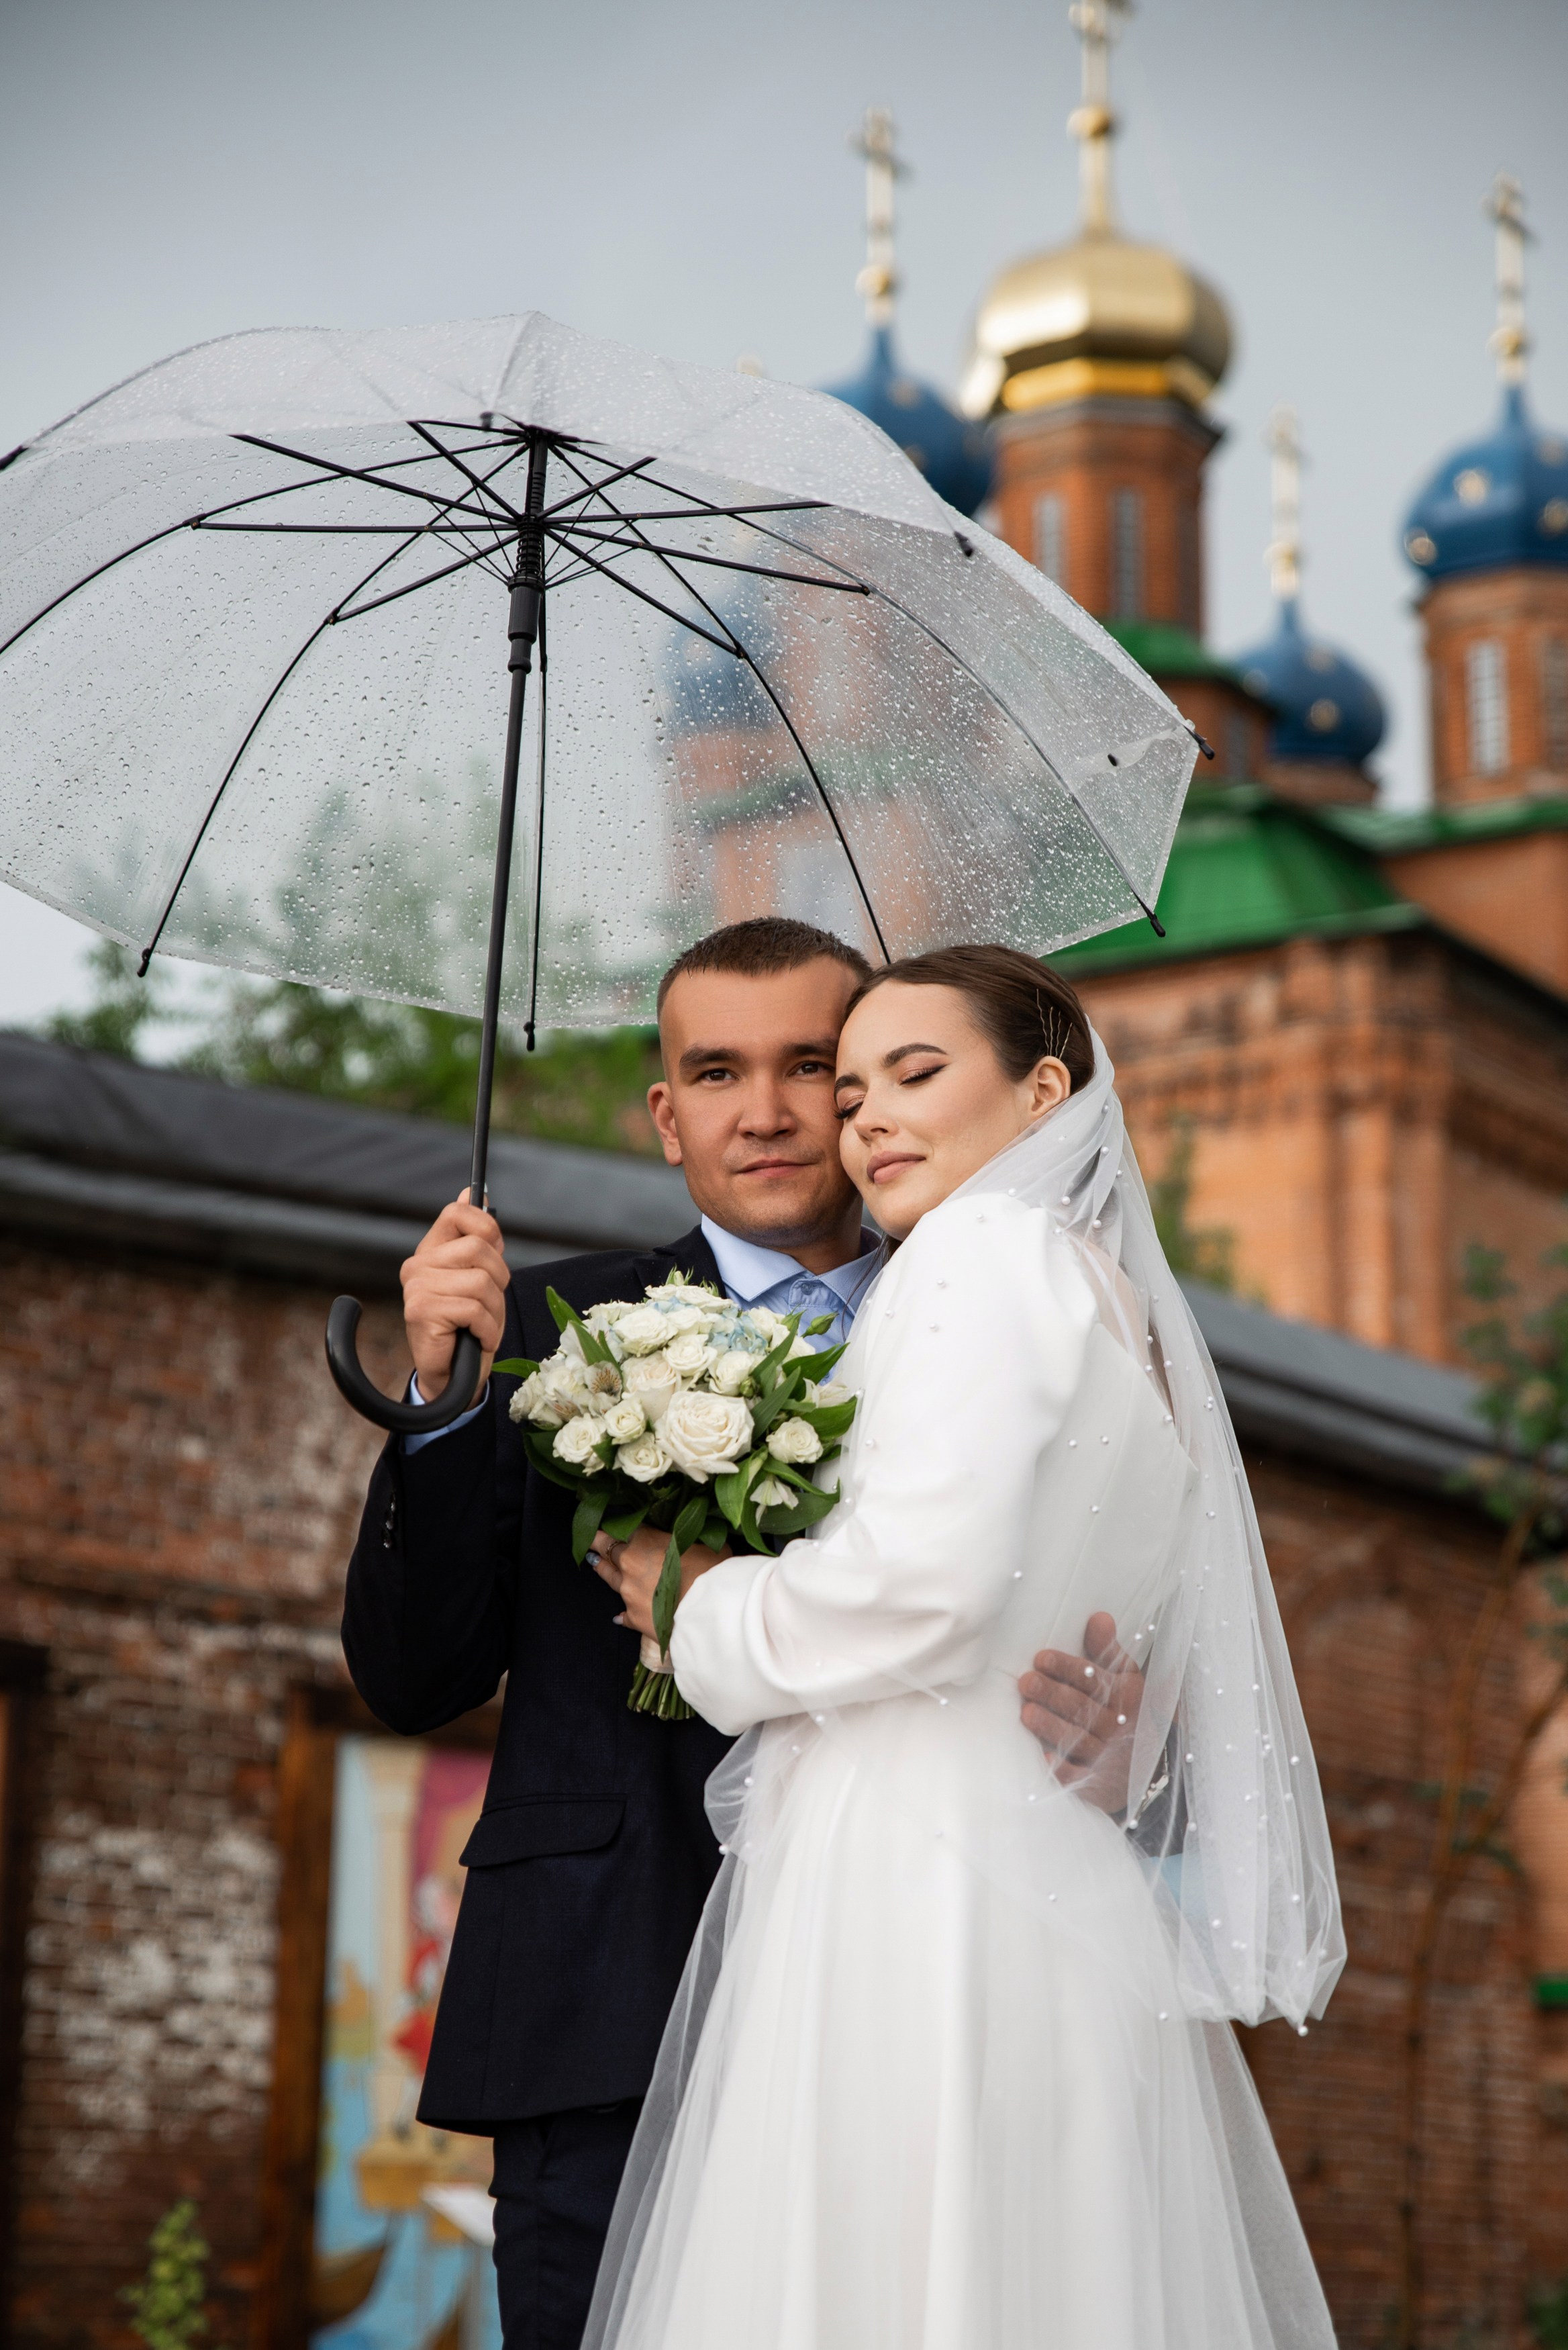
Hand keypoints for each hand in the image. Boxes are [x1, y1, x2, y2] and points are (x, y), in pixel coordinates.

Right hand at [400, 1196, 510, 1402]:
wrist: (452, 1376)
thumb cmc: (469, 1328)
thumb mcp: (482, 1279)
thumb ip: (479, 1239)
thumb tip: (474, 1190)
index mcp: (431, 1251)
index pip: (458, 1212)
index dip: (487, 1227)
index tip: (494, 1250)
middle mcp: (417, 1265)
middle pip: (479, 1247)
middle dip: (499, 1278)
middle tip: (489, 1305)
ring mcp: (417, 1288)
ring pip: (481, 1281)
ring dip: (494, 1309)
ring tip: (481, 1326)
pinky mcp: (421, 1311)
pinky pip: (474, 1309)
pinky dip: (487, 1329)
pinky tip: (476, 1339)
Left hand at [589, 1527, 730, 1640]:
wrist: (708, 1612)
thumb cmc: (711, 1571)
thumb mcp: (703, 1544)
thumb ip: (689, 1540)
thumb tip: (692, 1541)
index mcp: (644, 1541)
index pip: (627, 1527)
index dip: (623, 1526)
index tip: (617, 1524)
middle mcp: (629, 1564)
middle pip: (607, 1549)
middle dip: (599, 1542)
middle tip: (591, 1537)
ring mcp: (628, 1592)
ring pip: (608, 1577)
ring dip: (602, 1568)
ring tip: (594, 1563)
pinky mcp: (633, 1617)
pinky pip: (623, 1614)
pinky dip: (622, 1612)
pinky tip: (618, 1616)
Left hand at [1018, 1612, 1142, 1816]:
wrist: (1150, 1759)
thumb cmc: (1128, 1708)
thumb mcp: (1126, 1676)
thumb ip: (1108, 1649)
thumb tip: (1099, 1616)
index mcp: (1125, 1695)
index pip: (1093, 1678)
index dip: (1067, 1667)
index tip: (1041, 1658)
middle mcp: (1117, 1724)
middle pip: (1081, 1707)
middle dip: (1052, 1694)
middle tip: (1025, 1682)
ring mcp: (1108, 1754)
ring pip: (1077, 1738)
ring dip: (1051, 1727)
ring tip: (1026, 1713)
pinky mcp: (1098, 1781)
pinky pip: (1081, 1776)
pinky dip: (1065, 1770)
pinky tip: (1046, 1760)